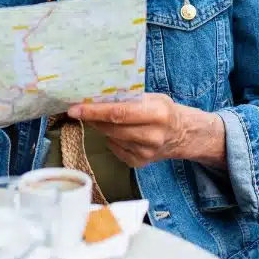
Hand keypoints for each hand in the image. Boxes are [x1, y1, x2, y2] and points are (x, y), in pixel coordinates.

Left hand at [68, 94, 222, 168]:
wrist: (183, 135)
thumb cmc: (164, 111)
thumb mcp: (153, 98)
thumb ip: (130, 98)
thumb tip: (98, 96)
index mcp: (156, 114)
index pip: (118, 113)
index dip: (94, 111)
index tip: (75, 109)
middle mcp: (152, 135)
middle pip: (112, 128)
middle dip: (92, 118)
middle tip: (79, 110)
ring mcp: (146, 152)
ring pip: (111, 138)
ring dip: (101, 127)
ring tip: (99, 117)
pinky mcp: (140, 162)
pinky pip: (115, 149)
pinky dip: (111, 139)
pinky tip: (117, 132)